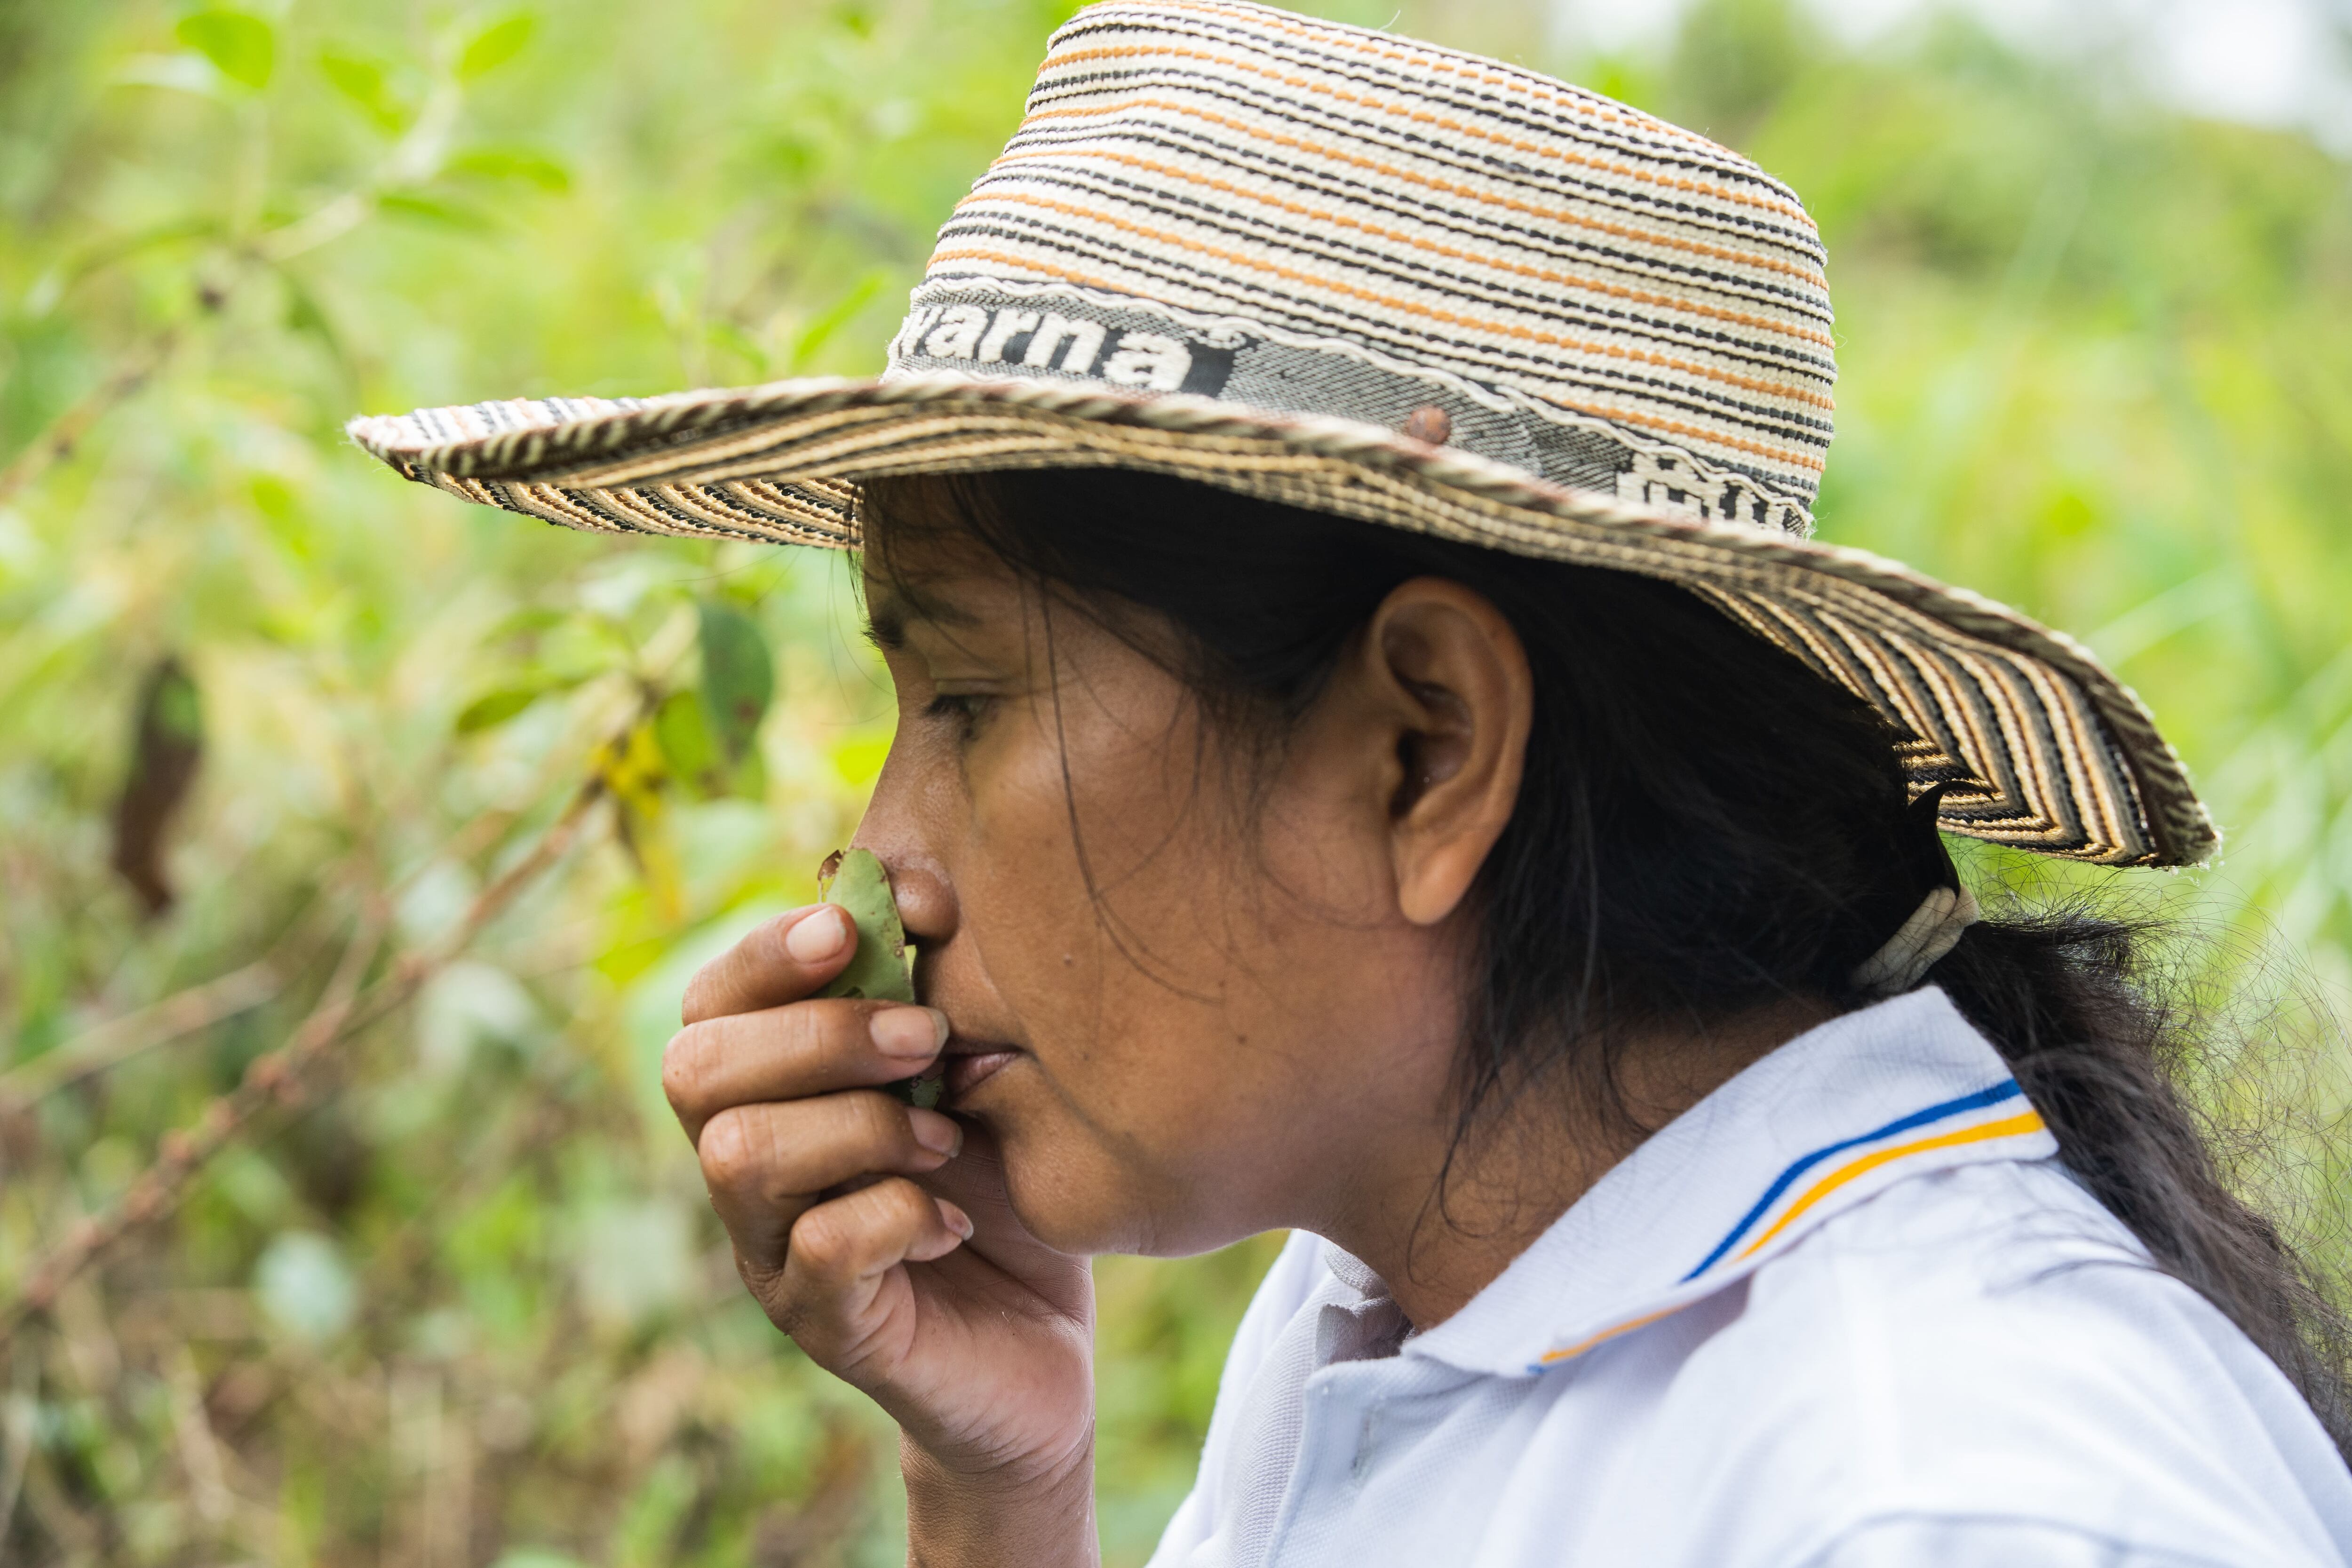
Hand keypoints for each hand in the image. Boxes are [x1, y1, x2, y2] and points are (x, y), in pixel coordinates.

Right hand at [666, 902, 1097, 1562]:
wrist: (1043, 1339)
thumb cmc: (999, 1181)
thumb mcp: (971, 1065)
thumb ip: (929, 981)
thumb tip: (911, 888)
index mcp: (768, 1091)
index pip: (708, 1001)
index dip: (765, 950)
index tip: (857, 927)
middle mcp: (744, 1170)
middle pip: (696, 1069)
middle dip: (816, 1033)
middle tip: (924, 1041)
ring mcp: (771, 1253)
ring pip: (743, 1154)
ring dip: (859, 1124)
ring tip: (945, 1136)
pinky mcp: (827, 1325)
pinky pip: (821, 1251)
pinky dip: (897, 1214)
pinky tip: (951, 1218)